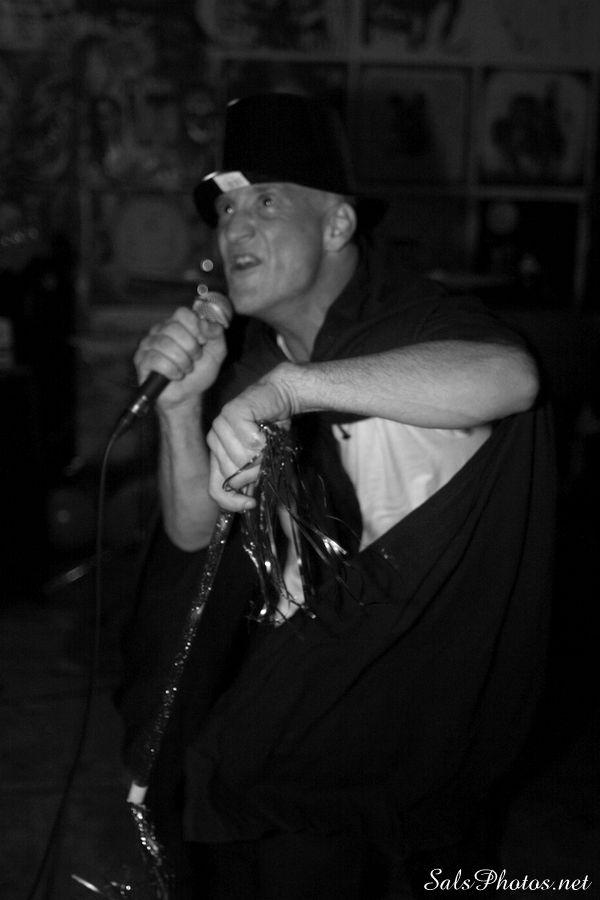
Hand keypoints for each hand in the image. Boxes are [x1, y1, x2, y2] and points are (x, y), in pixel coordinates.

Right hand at [133, 299, 230, 410]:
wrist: (188, 396)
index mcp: (177, 324)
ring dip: (182, 361)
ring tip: (186, 369)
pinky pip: (156, 360)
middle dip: (191, 348)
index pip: (182, 313)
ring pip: (165, 344)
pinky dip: (172, 370)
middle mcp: (160, 331)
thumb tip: (205, 322)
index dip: (195, 327)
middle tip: (194, 359)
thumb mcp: (216, 352)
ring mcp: (148, 345)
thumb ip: (216, 334)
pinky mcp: (142, 361)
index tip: (202, 342)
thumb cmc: (199, 373)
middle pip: (173, 327)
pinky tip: (176, 375)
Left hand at [206, 367, 296, 510]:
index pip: (216, 490)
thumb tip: (276, 520)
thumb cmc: (272, 430)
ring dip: (262, 452)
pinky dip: (264, 437)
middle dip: (257, 470)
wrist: (280, 396)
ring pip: (242, 459)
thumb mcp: (266, 462)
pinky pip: (249, 440)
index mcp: (218, 457)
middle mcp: (214, 443)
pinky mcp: (230, 413)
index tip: (253, 502)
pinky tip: (265, 427)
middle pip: (234, 476)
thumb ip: (263, 485)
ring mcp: (219, 427)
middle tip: (266, 453)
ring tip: (266, 438)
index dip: (233, 502)